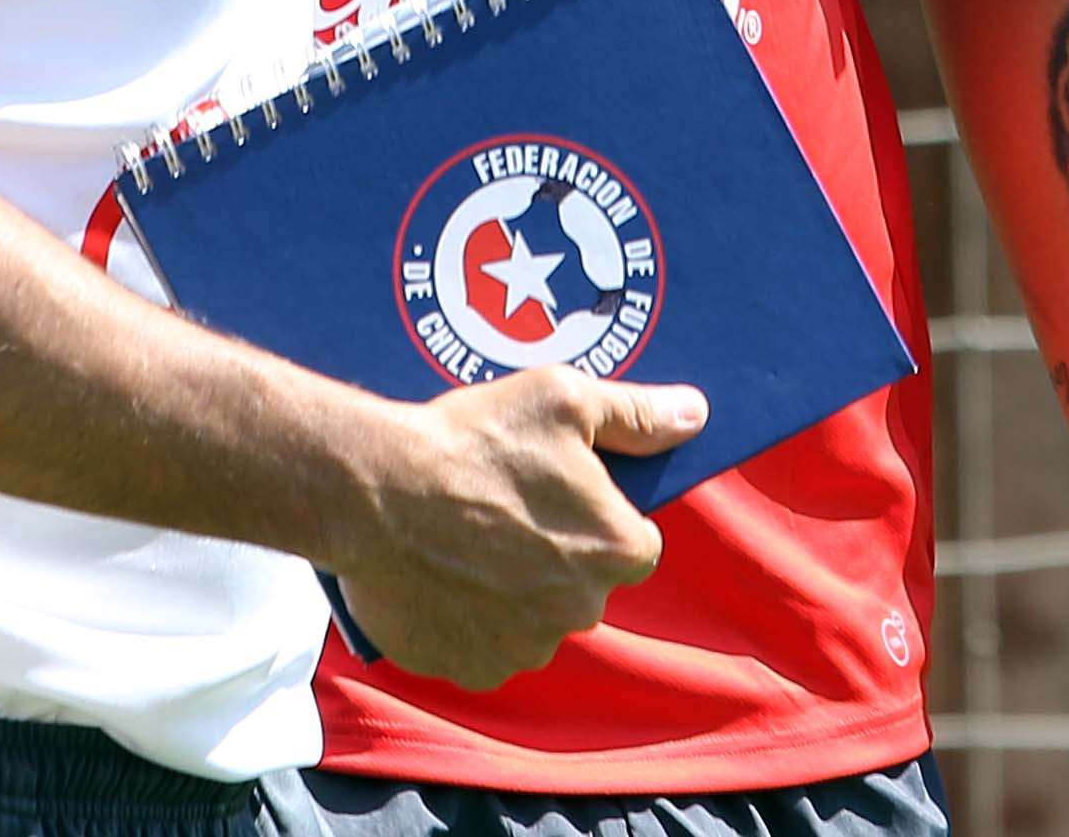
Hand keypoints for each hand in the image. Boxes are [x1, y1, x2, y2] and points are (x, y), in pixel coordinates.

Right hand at [329, 373, 706, 691]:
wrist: (374, 492)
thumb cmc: (475, 439)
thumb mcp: (564, 399)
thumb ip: (636, 415)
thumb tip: (694, 416)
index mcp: (615, 550)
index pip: (634, 541)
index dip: (599, 512)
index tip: (557, 487)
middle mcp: (580, 612)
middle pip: (582, 582)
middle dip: (555, 551)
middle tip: (504, 503)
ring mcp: (522, 649)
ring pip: (534, 618)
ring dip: (513, 587)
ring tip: (466, 534)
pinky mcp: (469, 668)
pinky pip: (484, 646)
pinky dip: (470, 617)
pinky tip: (442, 571)